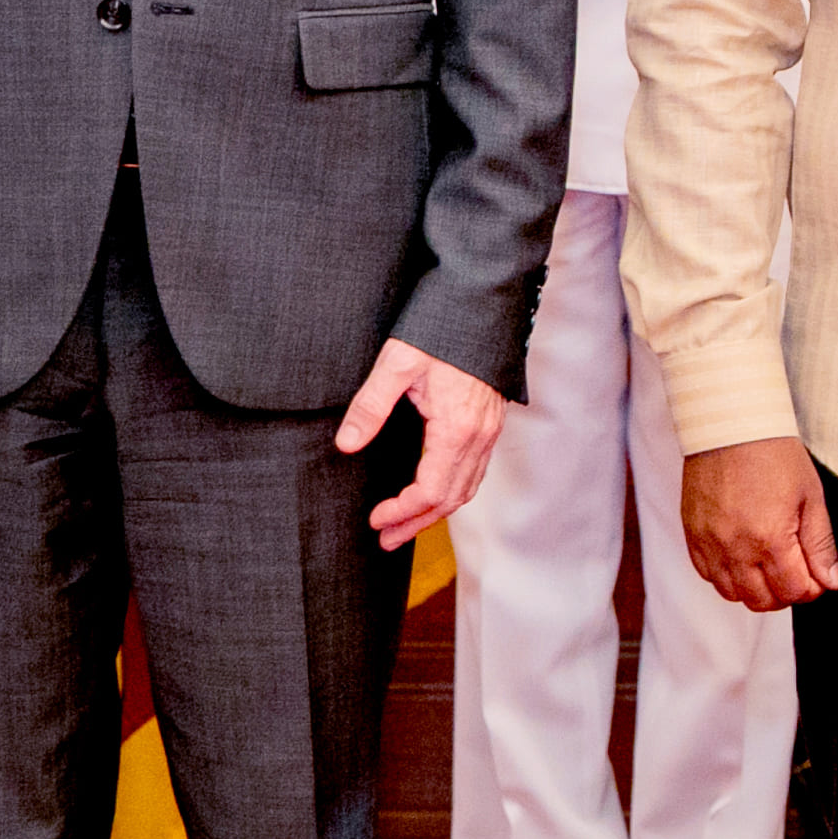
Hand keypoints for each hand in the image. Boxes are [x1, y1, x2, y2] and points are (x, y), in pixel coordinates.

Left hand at [338, 338, 507, 547]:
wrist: (482, 299)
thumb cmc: (440, 327)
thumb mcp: (397, 364)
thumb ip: (370, 407)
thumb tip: (346, 444)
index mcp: (457, 428)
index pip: (430, 491)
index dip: (402, 511)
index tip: (375, 520)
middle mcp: (479, 436)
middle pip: (451, 499)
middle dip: (417, 523)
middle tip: (386, 539)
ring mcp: (490, 430)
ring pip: (467, 488)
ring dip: (436, 512)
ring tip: (406, 525)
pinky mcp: (491, 421)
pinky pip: (476, 470)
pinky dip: (453, 490)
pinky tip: (434, 491)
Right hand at [678, 437, 837, 611]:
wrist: (731, 424)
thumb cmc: (774, 453)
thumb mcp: (811, 497)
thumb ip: (821, 545)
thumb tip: (833, 582)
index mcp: (770, 539)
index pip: (793, 591)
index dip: (811, 588)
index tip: (816, 574)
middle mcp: (736, 548)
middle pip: (762, 601)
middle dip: (785, 593)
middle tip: (795, 570)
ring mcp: (709, 544)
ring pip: (732, 594)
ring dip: (755, 588)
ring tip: (768, 564)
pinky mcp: (693, 535)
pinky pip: (707, 575)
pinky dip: (727, 576)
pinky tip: (742, 557)